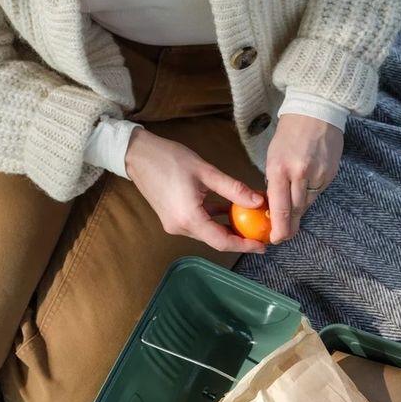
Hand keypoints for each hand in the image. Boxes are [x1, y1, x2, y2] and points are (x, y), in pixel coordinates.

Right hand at [124, 127, 268, 253]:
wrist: (138, 155)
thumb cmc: (169, 159)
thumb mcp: (206, 172)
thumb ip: (234, 189)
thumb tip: (258, 201)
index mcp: (188, 218)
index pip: (221, 241)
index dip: (244, 245)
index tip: (263, 246)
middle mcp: (180, 227)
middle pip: (215, 240)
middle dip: (239, 238)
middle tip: (261, 233)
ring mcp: (175, 224)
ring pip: (208, 232)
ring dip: (228, 228)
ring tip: (251, 221)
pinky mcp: (173, 217)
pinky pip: (199, 223)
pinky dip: (215, 220)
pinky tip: (229, 210)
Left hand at [264, 114, 343, 243]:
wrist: (315, 113)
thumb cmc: (289, 134)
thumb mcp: (273, 157)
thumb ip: (275, 181)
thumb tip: (274, 205)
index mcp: (279, 169)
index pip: (279, 207)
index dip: (279, 228)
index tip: (275, 239)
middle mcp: (300, 174)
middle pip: (295, 210)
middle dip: (289, 225)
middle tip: (283, 236)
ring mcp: (318, 174)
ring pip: (307, 203)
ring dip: (299, 210)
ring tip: (292, 214)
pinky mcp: (330, 174)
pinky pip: (318, 192)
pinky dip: (310, 194)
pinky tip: (307, 187)